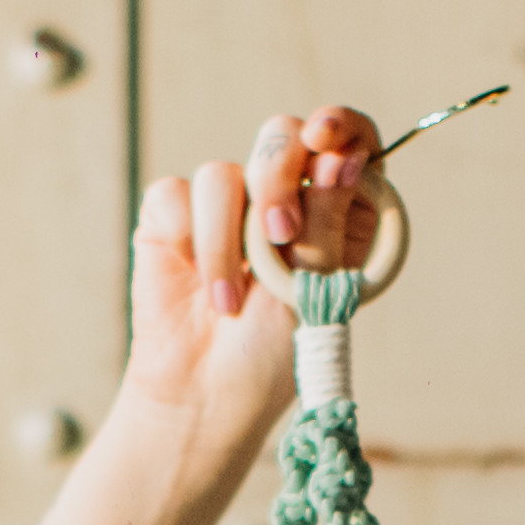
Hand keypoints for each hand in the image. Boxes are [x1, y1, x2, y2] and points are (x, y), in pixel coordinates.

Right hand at [115, 105, 387, 453]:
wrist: (205, 399)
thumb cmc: (273, 354)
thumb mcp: (317, 290)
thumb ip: (329, 223)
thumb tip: (337, 157)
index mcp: (337, 211)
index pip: (350, 140)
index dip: (342, 126)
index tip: (327, 139)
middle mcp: (284, 198)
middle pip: (284, 136)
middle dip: (279, 178)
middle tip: (281, 233)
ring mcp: (227, 207)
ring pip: (224, 172)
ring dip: (229, 239)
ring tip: (230, 302)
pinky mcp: (173, 219)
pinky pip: (176, 194)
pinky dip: (191, 242)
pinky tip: (200, 288)